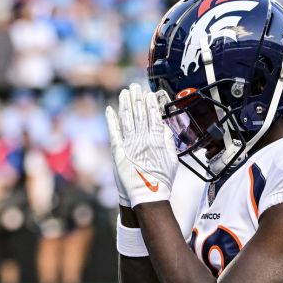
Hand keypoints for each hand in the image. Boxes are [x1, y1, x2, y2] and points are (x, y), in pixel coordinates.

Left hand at [105, 83, 177, 207]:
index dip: (150, 103)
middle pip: (139, 114)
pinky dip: (112, 120)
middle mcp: (143, 139)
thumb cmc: (161, 180)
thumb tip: (164, 127)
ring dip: (125, 104)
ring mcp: (130, 144)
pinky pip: (114, 131)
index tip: (148, 94)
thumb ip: (168, 142)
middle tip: (135, 87)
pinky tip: (110, 109)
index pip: (152, 116)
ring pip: (127, 119)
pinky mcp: (118, 151)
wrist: (147, 195)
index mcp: (156, 139)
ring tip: (125, 93)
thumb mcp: (172, 160)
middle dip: (137, 99)